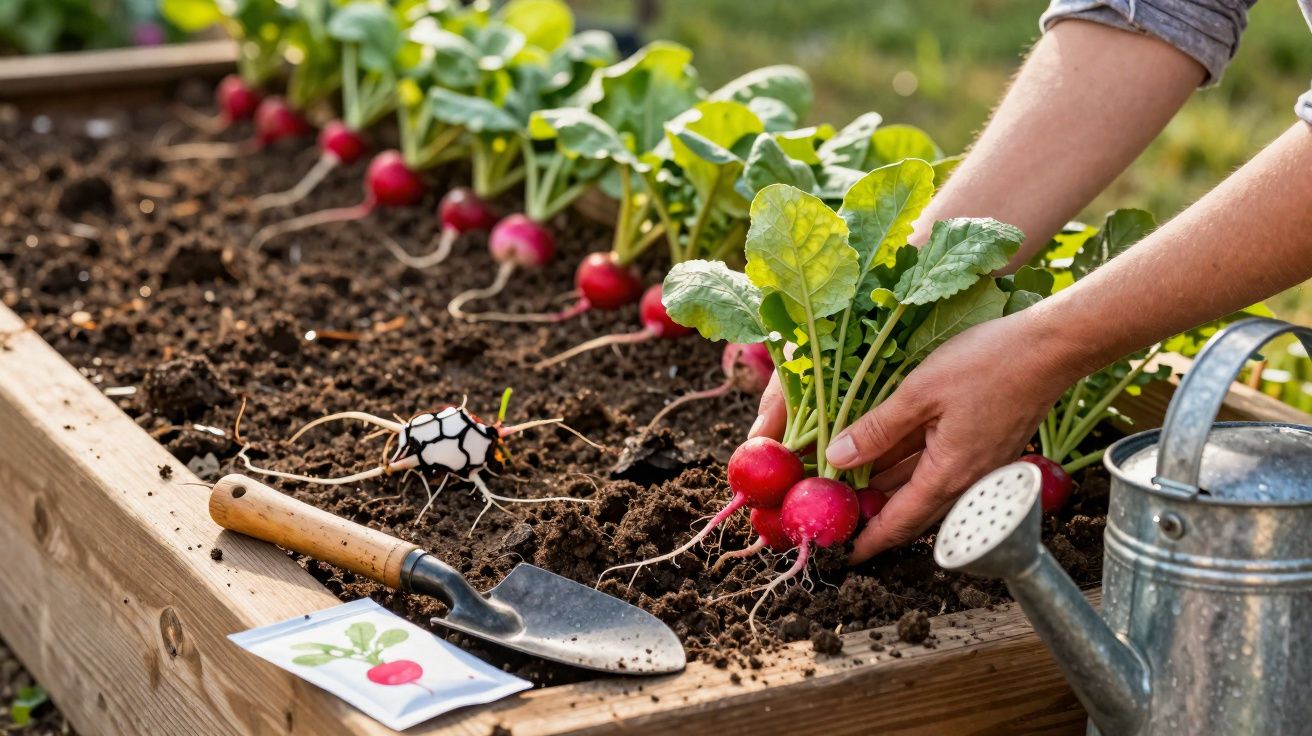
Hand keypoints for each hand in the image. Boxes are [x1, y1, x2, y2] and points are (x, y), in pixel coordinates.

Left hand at [751, 308, 1082, 563]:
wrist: (1049, 349)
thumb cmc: (988, 364)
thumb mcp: (919, 392)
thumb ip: (877, 429)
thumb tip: (837, 457)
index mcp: (948, 475)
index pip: (898, 524)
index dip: (867, 541)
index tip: (841, 553)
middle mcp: (966, 482)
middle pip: (911, 514)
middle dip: (874, 518)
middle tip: (839, 513)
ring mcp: (979, 468)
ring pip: (924, 491)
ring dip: (890, 492)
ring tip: (851, 484)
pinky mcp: (986, 451)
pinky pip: (941, 472)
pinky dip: (911, 471)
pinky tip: (887, 455)